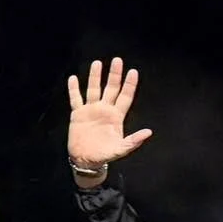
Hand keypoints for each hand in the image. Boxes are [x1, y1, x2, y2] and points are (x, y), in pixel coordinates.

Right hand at [66, 56, 152, 172]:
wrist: (85, 161)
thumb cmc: (104, 156)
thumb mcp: (120, 149)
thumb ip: (133, 141)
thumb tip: (148, 132)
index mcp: (116, 116)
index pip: (124, 96)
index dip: (129, 84)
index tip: (132, 72)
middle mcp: (104, 110)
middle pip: (111, 88)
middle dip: (114, 75)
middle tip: (117, 61)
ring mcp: (91, 111)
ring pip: (94, 90)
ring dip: (96, 77)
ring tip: (97, 63)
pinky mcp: (78, 115)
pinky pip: (76, 99)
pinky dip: (74, 89)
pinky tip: (73, 79)